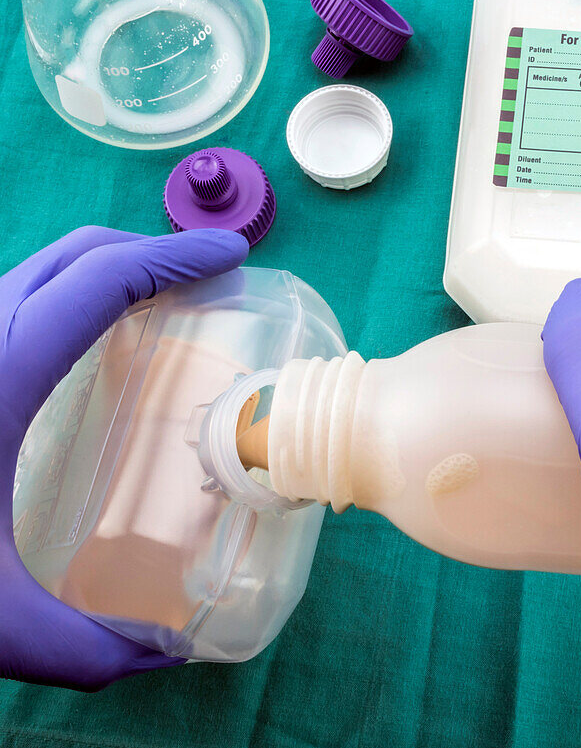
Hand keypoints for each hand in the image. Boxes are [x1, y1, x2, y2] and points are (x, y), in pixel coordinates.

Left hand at [0, 226, 248, 689]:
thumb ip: (83, 648)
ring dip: (102, 274)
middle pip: (68, 258)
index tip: (231, 255)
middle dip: (147, 252)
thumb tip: (161, 654)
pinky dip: (63, 301)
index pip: (97, 283)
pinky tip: (84, 351)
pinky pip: (10, 305)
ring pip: (33, 274)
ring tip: (160, 305)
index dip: (171, 258)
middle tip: (209, 278)